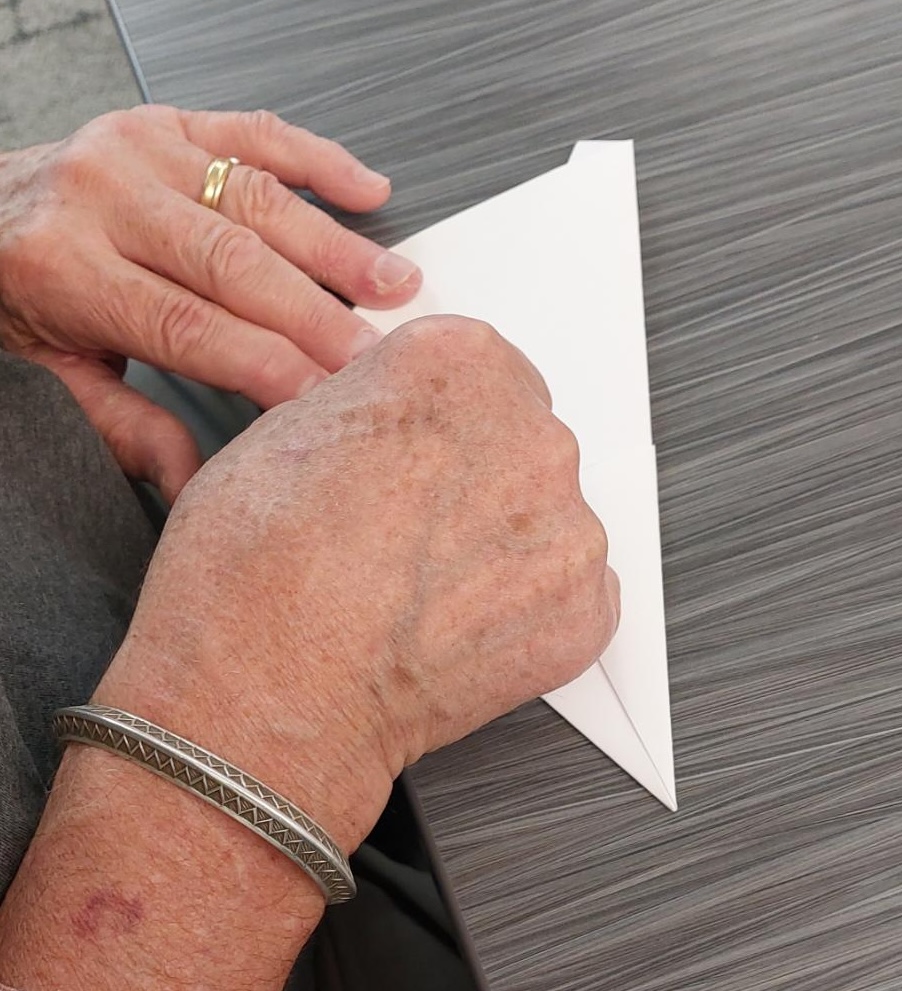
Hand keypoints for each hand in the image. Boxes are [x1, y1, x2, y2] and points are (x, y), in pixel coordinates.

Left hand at [0, 105, 421, 500]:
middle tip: (376, 355)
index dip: (271, 365)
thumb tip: (194, 486)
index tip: (327, 398)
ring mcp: (139, 149)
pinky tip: (367, 192)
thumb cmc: (13, 292)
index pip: (192, 327)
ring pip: (258, 201)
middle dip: (318, 317)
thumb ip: (125, 429)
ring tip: (394, 284)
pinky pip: (255, 134)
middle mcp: (103, 197)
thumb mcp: (53, 375)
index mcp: (65, 268)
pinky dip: (319, 162)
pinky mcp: (168, 124)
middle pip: (237, 264)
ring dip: (335, 247)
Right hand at [96, 315, 620, 848]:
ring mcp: (566, 526)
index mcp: (455, 365)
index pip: (484, 368)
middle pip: (522, 439)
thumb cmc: (254, 570)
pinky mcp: (584, 609)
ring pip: (549, 517)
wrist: (262, 691)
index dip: (448, 418)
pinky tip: (456, 625)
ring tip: (426, 587)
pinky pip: (569, 591)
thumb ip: (378, 403)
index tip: (431, 452)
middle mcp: (528, 433)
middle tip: (415, 529)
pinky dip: (525, 609)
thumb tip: (403, 420)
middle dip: (478, 478)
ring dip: (503, 544)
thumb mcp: (287, 429)